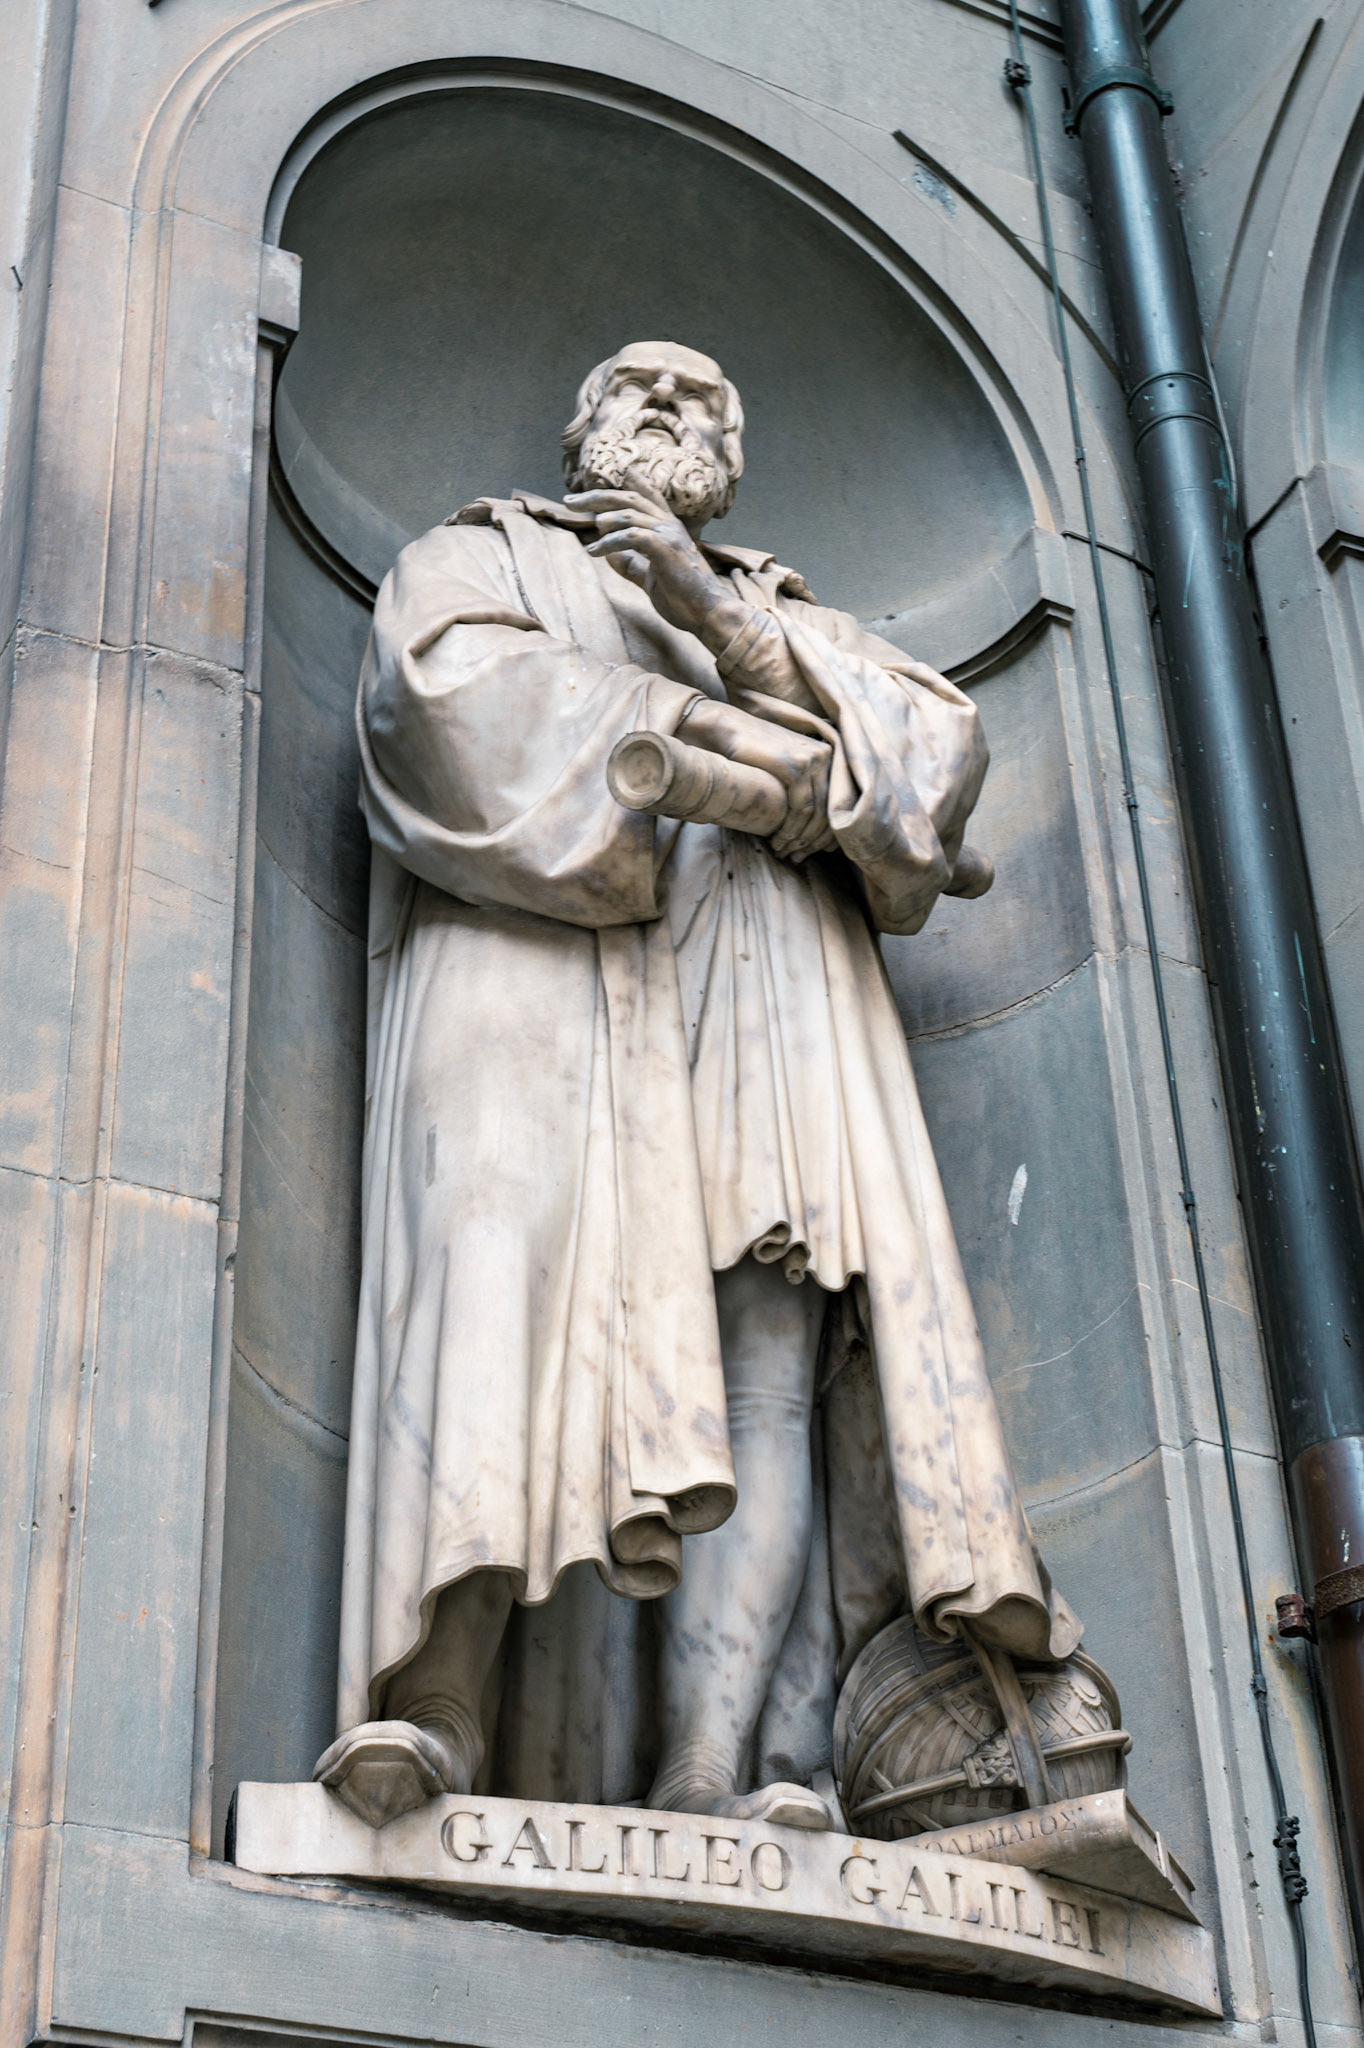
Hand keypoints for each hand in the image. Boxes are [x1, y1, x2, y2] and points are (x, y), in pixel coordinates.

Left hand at [567, 482, 742, 642]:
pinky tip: (595, 551)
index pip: (648, 495)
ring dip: (602, 519)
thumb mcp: (650, 578)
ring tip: (588, 528)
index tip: (606, 477)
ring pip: (628, 514)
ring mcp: (669, 535)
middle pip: (629, 498)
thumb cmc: (683, 598)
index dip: (629, 483)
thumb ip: (631, 565)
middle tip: (570, 502)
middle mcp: (669, 525)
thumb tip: (608, 555)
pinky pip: (631, 536)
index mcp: (669, 528)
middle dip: (597, 497)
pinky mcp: (665, 549)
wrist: (708, 614)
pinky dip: (609, 542)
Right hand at [678, 697, 835, 862]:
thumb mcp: (785, 768)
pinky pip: (802, 808)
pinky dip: (791, 830)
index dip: (827, 833)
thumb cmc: (752, 752)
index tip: (814, 851)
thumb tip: (814, 823)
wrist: (727, 729)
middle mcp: (826, 755)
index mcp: (829, 754)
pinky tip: (778, 841)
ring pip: (816, 813)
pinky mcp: (796, 766)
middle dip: (812, 840)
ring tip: (785, 853)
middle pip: (829, 810)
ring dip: (800, 839)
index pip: (836, 802)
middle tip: (797, 858)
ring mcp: (813, 758)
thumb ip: (803, 787)